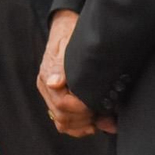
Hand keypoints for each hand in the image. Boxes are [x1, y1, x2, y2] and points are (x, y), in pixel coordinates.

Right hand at [37, 10, 116, 135]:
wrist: (67, 27)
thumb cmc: (70, 33)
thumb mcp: (68, 42)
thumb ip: (61, 63)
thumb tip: (55, 82)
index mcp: (48, 76)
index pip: (62, 104)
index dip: (81, 109)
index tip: (98, 107)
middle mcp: (48, 88)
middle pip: (62, 118)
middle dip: (85, 120)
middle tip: (106, 116)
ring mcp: (52, 95)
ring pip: (63, 123)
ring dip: (84, 126)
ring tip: (104, 122)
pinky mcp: (60, 98)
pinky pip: (66, 122)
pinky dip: (81, 127)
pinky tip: (97, 124)